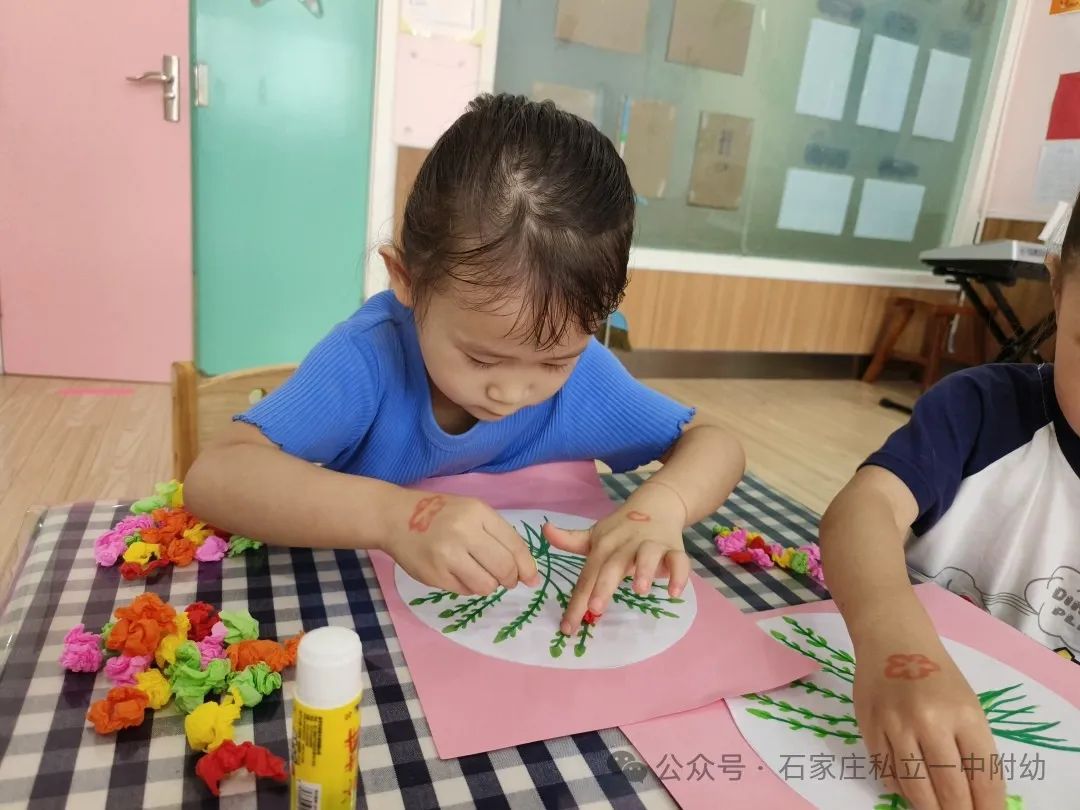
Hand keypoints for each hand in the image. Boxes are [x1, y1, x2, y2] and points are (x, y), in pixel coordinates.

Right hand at [388, 492, 538, 594]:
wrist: (396, 518)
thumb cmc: (441, 513)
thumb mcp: (472, 511)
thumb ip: (498, 536)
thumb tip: (526, 572)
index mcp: (478, 513)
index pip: (515, 546)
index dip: (527, 567)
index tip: (531, 578)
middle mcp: (464, 532)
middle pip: (504, 568)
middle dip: (510, 580)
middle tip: (507, 581)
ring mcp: (447, 555)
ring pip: (486, 585)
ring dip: (489, 585)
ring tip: (480, 575)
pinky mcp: (434, 575)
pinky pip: (465, 591)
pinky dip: (469, 587)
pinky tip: (460, 574)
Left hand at [543, 483, 689, 634]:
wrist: (657, 505)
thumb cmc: (622, 529)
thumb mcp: (596, 535)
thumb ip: (571, 540)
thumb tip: (544, 530)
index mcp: (604, 545)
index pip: (587, 575)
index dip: (577, 601)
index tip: (567, 626)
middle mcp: (625, 544)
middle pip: (613, 565)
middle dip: (604, 586)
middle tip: (595, 608)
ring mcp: (650, 544)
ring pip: (647, 555)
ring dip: (643, 570)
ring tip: (638, 590)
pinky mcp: (673, 548)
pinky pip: (679, 561)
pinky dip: (678, 575)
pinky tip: (674, 592)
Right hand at [854, 629, 1005, 809]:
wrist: (892, 641)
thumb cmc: (938, 676)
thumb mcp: (968, 707)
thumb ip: (972, 749)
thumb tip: (975, 799)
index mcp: (965, 715)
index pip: (983, 777)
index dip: (988, 808)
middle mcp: (930, 720)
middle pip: (949, 789)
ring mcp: (896, 724)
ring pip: (914, 787)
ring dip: (927, 809)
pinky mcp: (869, 726)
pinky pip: (886, 772)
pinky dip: (900, 788)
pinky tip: (909, 790)